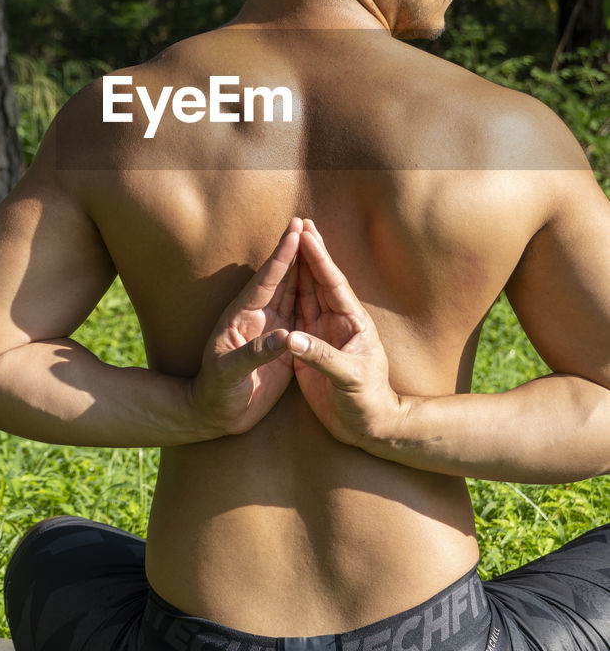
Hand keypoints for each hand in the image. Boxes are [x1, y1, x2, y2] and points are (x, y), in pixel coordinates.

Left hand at [189, 218, 300, 437]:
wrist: (215, 414)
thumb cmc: (216, 393)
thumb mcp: (229, 374)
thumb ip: (254, 354)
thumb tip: (284, 337)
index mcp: (243, 317)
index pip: (267, 280)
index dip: (282, 255)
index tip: (296, 231)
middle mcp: (258, 317)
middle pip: (281, 277)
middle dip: (295, 251)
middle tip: (308, 222)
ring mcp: (270, 329)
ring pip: (291, 291)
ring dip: (303, 268)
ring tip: (316, 243)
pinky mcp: (280, 345)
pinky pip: (298, 313)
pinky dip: (308, 296)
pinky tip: (319, 285)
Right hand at [287, 221, 404, 450]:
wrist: (369, 427)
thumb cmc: (366, 403)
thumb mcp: (348, 379)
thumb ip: (320, 356)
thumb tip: (290, 339)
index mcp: (353, 323)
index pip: (333, 284)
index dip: (319, 258)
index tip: (306, 233)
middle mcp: (339, 322)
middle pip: (320, 281)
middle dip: (309, 252)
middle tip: (297, 223)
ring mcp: (325, 333)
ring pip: (308, 293)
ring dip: (298, 268)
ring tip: (289, 241)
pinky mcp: (312, 347)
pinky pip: (298, 312)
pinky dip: (290, 293)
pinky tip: (281, 279)